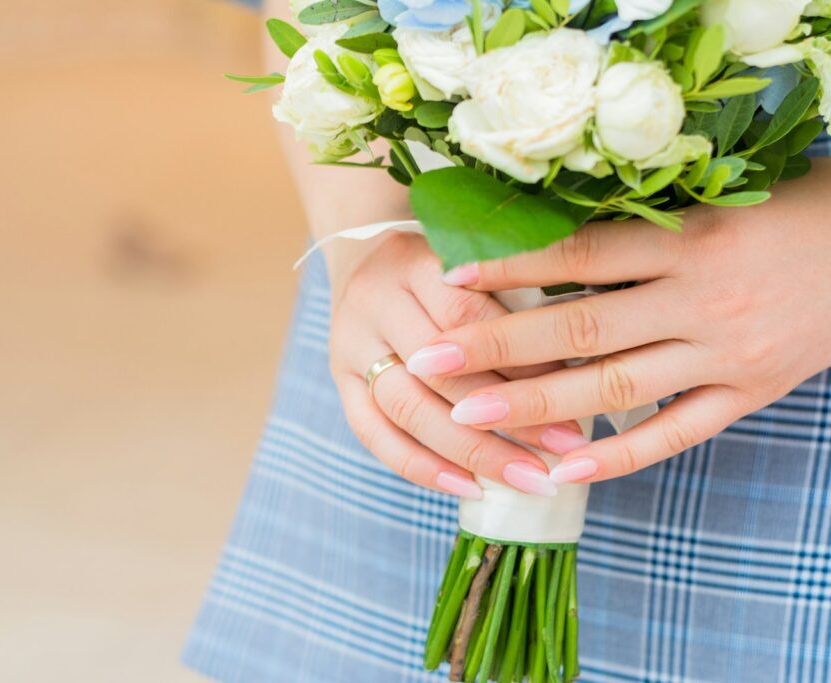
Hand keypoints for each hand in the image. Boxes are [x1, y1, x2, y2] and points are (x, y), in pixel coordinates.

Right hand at [327, 231, 581, 497]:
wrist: (366, 258)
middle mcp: (374, 298)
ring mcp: (349, 342)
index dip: (520, 354)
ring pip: (407, 407)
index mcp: (414, 259)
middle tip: (566, 447)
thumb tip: (582, 361)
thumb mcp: (480, 260)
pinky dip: (422, 467)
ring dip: (472, 450)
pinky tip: (469, 488)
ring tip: (529, 478)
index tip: (578, 387)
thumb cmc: (447, 265)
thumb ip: (517, 292)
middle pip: (437, 367)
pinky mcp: (338, 380)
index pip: (466, 313)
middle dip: (508, 413)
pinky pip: (374, 434)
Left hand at [407, 159, 830, 485]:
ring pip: (618, 389)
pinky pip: (677, 433)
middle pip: (583, 329)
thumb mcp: (713, 204)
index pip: (581, 256)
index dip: (513, 267)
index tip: (449, 277)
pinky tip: (562, 469)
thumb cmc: (786, 210)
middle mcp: (703, 299)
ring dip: (539, 406)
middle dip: (501, 347)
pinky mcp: (750, 393)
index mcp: (691, 241)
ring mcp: (727, 354)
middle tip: (431, 362)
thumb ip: (638, 227)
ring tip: (472, 415)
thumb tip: (542, 241)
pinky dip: (619, 455)